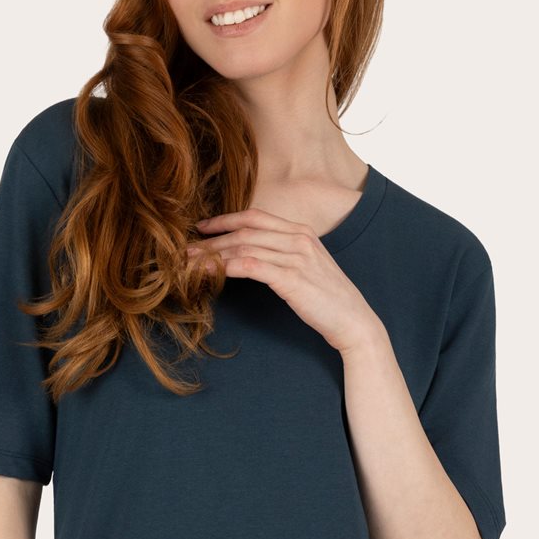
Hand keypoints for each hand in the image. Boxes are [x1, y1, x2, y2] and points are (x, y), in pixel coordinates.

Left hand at [186, 205, 381, 354]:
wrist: (353, 321)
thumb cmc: (329, 300)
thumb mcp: (308, 268)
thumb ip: (284, 256)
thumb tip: (255, 257)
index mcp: (301, 232)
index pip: (255, 217)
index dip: (225, 219)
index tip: (202, 228)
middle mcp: (298, 238)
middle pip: (244, 230)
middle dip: (211, 239)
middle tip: (184, 248)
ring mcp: (295, 256)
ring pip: (242, 246)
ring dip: (211, 254)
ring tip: (188, 262)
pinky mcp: (290, 278)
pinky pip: (249, 266)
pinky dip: (225, 267)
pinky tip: (209, 273)